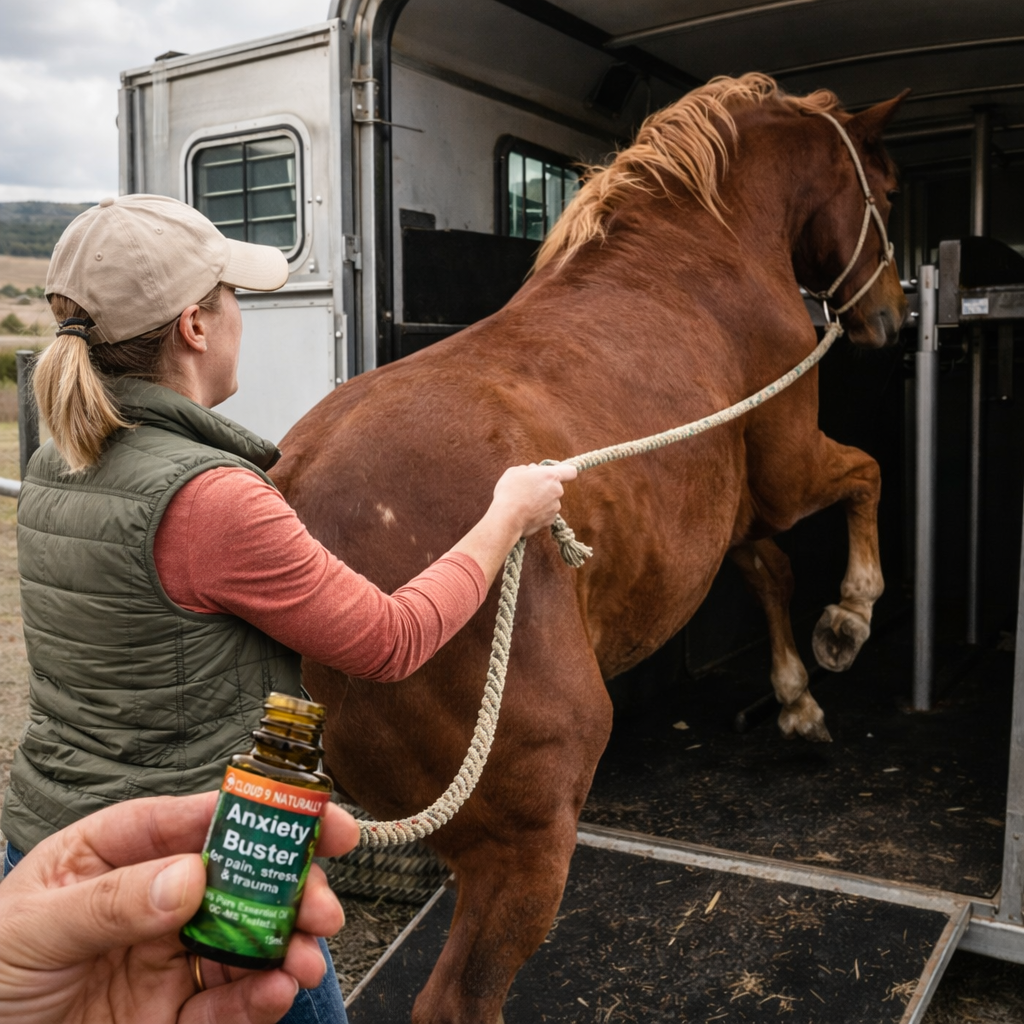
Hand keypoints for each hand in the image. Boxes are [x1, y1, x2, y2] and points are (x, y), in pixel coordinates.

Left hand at [0, 792, 358, 1023]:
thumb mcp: (31, 929)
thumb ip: (110, 902)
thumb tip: (192, 878)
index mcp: (115, 854)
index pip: (196, 822)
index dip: (261, 813)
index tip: (316, 819)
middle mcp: (151, 900)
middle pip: (237, 881)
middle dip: (289, 889)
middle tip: (323, 907)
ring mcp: (164, 959)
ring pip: (244, 942)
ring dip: (285, 947)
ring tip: (305, 960)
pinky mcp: (168, 1016)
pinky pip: (224, 1006)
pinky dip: (258, 1001)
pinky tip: (274, 993)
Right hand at [491, 462, 577, 537]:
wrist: (507, 518)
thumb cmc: (510, 492)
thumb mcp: (515, 471)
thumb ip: (528, 469)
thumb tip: (532, 470)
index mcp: (551, 476)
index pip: (571, 471)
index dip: (565, 472)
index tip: (555, 474)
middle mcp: (557, 491)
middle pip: (556, 487)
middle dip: (545, 487)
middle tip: (528, 489)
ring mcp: (555, 507)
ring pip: (551, 501)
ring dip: (541, 500)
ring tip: (524, 502)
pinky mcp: (550, 521)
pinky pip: (546, 513)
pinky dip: (538, 512)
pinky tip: (525, 512)